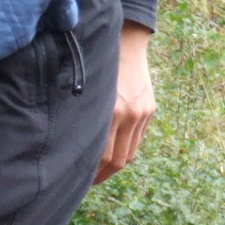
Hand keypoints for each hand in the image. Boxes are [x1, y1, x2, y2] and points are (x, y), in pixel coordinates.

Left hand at [95, 23, 154, 182]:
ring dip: (115, 165)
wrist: (127, 42)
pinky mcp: (150, 110)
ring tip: (101, 170)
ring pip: (130, 153)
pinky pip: (137, 139)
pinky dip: (126, 148)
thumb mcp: (88, 92)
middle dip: (103, 175)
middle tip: (89, 181)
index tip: (80, 179)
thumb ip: (86, 117)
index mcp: (110, 111)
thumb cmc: (99, 65)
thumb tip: (74, 147)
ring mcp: (142, 113)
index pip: (101, 156)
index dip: (91, 173)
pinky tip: (114, 149)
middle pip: (118, 160)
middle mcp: (129, 114)